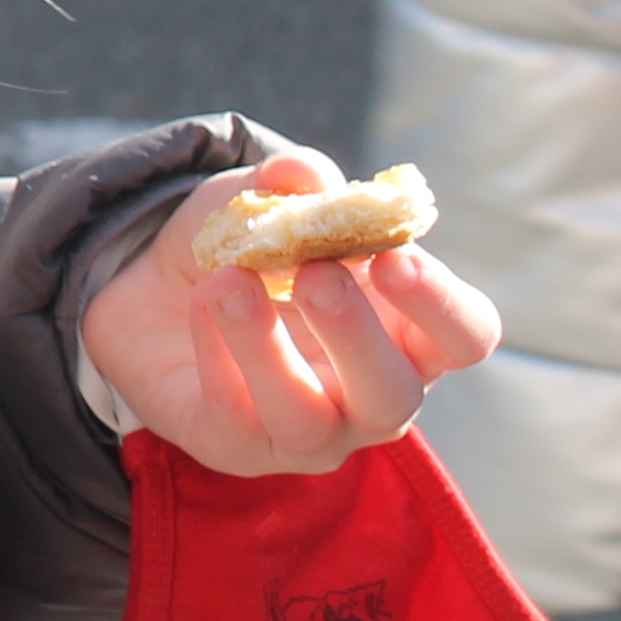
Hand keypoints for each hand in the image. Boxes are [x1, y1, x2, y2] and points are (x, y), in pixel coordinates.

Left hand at [76, 150, 501, 477]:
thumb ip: (289, 185)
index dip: (439, 303)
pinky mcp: (238, 447)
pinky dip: (215, 354)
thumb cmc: (248, 249)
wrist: (155, 291)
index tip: (392, 257)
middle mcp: (372, 396)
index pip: (465, 334)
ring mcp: (310, 433)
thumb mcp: (263, 203)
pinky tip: (200, 302)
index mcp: (408, 332)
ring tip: (230, 282)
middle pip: (395, 394)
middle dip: (356, 336)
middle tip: (316, 275)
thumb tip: (304, 173)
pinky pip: (234, 417)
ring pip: (308, 420)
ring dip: (269, 349)